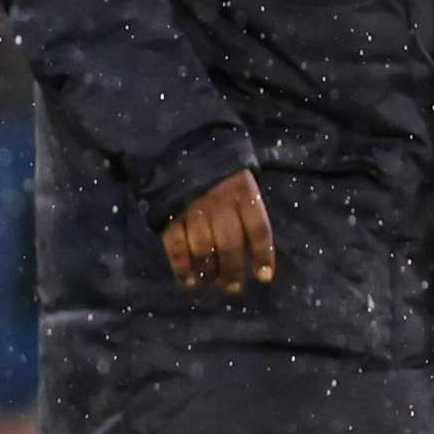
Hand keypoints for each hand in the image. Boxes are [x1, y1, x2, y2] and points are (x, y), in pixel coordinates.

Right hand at [160, 169, 274, 293]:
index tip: (264, 277)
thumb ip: (248, 209)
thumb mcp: (242, 180)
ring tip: (213, 282)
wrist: (181, 146)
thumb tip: (256, 249)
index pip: (259, 230)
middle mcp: (219, 204)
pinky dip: (181, 268)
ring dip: (209, 272)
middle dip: (233, 271)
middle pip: (230, 245)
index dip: (264, 256)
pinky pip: (175, 247)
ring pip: (203, 250)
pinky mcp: (169, 216)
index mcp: (243, 193)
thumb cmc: (221, 171)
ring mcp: (192, 210)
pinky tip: (189, 281)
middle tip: (234, 287)